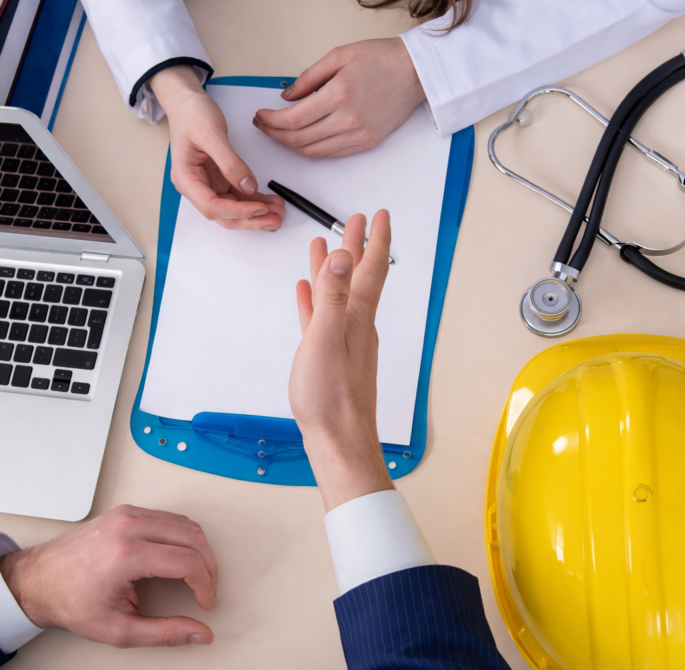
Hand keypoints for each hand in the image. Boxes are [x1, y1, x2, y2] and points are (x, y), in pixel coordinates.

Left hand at [0, 504, 217, 647]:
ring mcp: (127, 514)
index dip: (205, 585)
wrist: (38, 580)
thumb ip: (165, 633)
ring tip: (196, 575)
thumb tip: (198, 633)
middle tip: (206, 589)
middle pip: (193, 537)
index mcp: (126, 554)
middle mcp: (129, 527)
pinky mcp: (126, 511)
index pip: (188, 561)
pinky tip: (179, 557)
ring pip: (185, 523)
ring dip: (198, 549)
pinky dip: (182, 536)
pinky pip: (168, 517)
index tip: (204, 603)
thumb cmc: (71, 601)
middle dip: (208, 566)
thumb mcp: (119, 629)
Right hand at [150, 65, 284, 229]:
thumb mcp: (211, 134)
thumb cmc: (192, 114)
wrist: (187, 103)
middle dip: (250, 219)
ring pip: (233, 209)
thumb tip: (248, 187)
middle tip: (274, 219)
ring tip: (278, 212)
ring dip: (256, 213)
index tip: (259, 208)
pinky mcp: (220, 179)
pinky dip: (255, 201)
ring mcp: (209, 184)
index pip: (212, 207)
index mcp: (186, 178)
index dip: (237, 211)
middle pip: (223, 215)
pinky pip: (238, 196)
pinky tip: (271, 202)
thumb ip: (230, 163)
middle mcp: (196, 187)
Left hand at [254, 38, 424, 158]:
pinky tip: (304, 138)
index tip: (261, 116)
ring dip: (291, 145)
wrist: (414, 73)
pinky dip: (312, 149)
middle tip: (264, 125)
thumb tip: (287, 97)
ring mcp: (358, 135)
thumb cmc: (381, 59)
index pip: (292, 119)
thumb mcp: (338, 55)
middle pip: (298, 140)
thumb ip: (308, 77)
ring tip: (280, 133)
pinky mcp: (366, 142)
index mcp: (339, 95)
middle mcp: (348, 120)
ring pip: (313, 151)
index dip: (270, 121)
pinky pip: (331, 154)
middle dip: (275, 135)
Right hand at [288, 210, 393, 510]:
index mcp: (356, 317)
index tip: (378, 214)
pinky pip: (321, 318)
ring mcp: (342, 341)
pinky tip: (306, 296)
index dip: (375, 239)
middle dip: (356, 246)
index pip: (370, 268)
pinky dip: (315, 301)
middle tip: (355, 220)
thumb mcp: (326, 340)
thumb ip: (331, 297)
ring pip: (337, 295)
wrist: (338, 440)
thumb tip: (340, 255)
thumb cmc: (331, 397)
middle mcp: (355, 324)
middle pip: (356, 276)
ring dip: (332, 270)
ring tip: (322, 247)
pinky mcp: (327, 357)